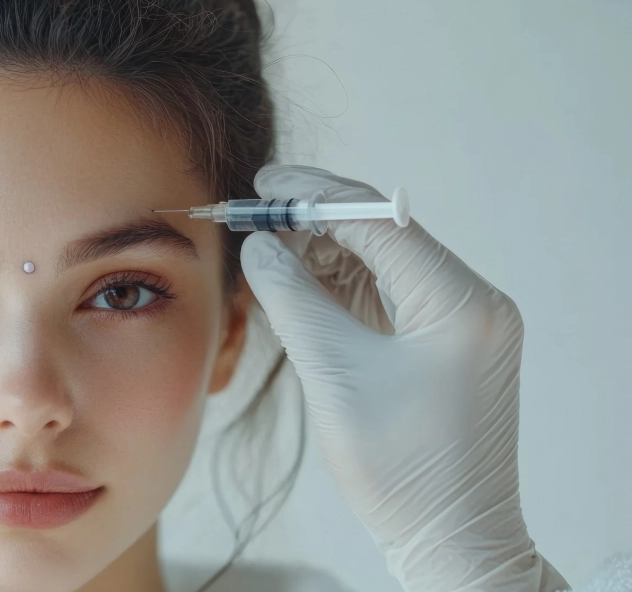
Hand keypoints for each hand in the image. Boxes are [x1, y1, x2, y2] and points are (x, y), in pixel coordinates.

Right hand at [239, 165, 567, 590]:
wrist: (450, 535)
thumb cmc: (401, 467)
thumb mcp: (334, 374)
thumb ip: (293, 300)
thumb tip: (259, 248)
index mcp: (459, 302)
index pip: (379, 221)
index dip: (316, 196)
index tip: (264, 185)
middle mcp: (469, 303)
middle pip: (381, 237)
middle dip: (314, 224)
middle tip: (252, 218)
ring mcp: (458, 323)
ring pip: (380, 265)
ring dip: (322, 255)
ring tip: (264, 249)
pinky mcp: (440, 344)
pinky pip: (384, 297)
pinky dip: (338, 287)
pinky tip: (294, 280)